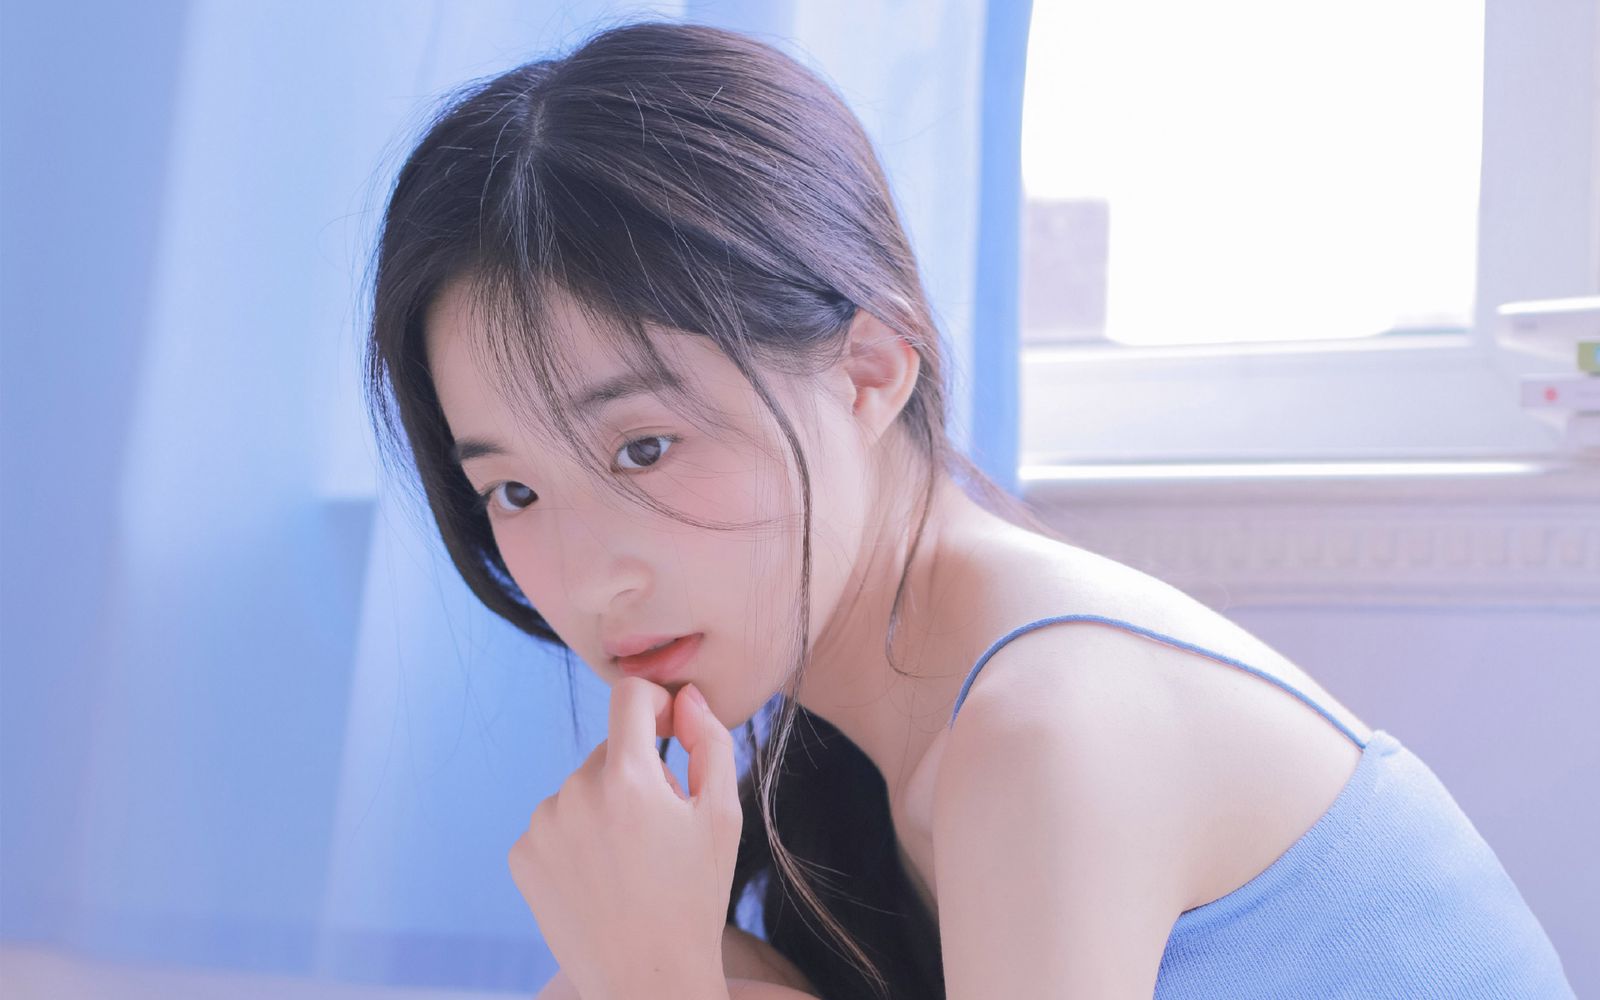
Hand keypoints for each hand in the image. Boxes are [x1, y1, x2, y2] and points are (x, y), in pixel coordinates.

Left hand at [509, 678, 741, 999]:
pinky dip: (576, 837)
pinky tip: (599, 878)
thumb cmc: (694, 900)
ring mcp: (541, 827)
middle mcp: (574, 794)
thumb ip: (710, 742)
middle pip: (609, 751)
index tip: (670, 729)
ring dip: (605, 806)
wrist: (647, 981)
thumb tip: (685, 697)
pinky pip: (555, 822)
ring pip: (580, 787)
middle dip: (638, 774)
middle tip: (661, 833)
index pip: (630, 696)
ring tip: (629, 863)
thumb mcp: (722, 817)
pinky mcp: (521, 856)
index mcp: (628, 780)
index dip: (656, 704)